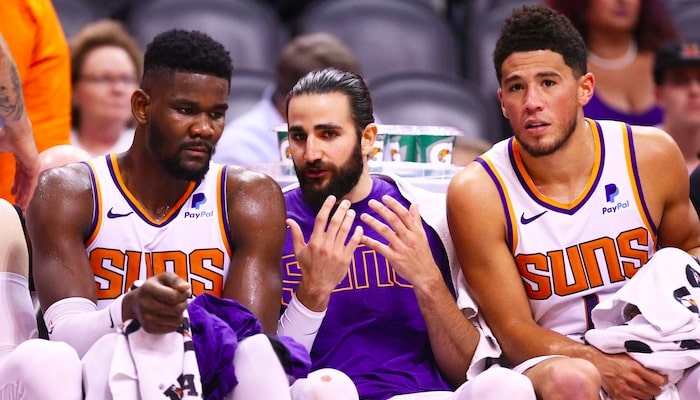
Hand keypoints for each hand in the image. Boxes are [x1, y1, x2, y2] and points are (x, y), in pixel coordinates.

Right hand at [0, 118, 38, 209]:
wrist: (13, 131)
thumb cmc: (4, 136)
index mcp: (21, 157)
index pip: (19, 174)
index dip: (16, 184)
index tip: (12, 192)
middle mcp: (29, 162)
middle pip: (25, 181)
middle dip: (21, 193)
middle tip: (18, 203)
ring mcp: (33, 165)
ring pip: (29, 185)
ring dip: (25, 196)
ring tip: (21, 206)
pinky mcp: (35, 167)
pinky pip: (32, 184)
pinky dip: (28, 194)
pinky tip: (25, 201)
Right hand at [124, 272, 190, 333]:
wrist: (136, 302)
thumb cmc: (155, 287)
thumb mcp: (165, 278)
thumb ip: (177, 280)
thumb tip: (186, 287)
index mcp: (148, 288)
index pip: (174, 296)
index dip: (183, 295)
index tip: (183, 292)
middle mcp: (144, 304)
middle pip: (177, 309)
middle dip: (183, 304)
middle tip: (180, 300)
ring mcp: (146, 318)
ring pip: (177, 320)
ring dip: (180, 314)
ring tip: (174, 307)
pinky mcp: (149, 328)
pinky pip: (173, 328)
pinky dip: (175, 322)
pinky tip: (168, 315)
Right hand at [288, 195, 362, 310]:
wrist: (317, 285)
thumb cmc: (307, 267)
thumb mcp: (299, 251)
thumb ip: (296, 234)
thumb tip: (289, 220)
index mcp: (314, 241)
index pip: (321, 219)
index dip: (327, 206)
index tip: (332, 198)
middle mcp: (325, 245)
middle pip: (335, 222)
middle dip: (342, 210)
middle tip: (346, 202)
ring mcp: (336, 252)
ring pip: (345, 230)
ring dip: (350, 219)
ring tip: (352, 212)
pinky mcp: (345, 259)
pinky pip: (353, 243)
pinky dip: (357, 234)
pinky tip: (359, 227)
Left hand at [360, 195, 440, 288]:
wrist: (425, 274)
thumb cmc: (422, 254)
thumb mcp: (422, 235)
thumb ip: (416, 219)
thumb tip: (415, 204)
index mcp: (415, 231)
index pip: (404, 214)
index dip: (394, 204)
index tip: (384, 197)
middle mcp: (409, 237)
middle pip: (394, 220)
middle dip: (381, 209)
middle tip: (370, 202)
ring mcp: (402, 248)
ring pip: (385, 232)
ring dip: (373, 223)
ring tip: (363, 216)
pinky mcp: (395, 258)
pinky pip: (380, 247)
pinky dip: (370, 241)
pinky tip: (361, 237)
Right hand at [596, 352, 666, 399]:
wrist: (596, 362)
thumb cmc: (612, 358)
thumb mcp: (630, 356)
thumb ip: (642, 363)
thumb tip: (657, 369)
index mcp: (636, 368)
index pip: (659, 380)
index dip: (662, 381)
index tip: (661, 380)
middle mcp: (632, 379)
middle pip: (654, 390)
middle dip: (655, 387)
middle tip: (652, 384)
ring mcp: (626, 388)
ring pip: (647, 397)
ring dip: (647, 394)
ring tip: (643, 389)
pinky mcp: (620, 395)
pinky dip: (639, 399)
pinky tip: (637, 394)